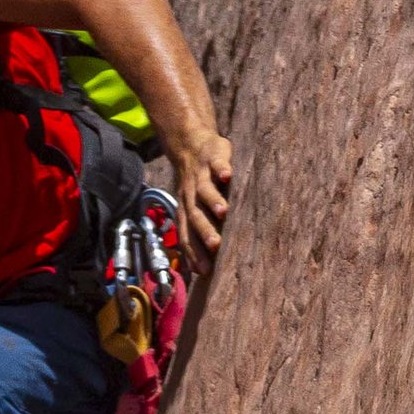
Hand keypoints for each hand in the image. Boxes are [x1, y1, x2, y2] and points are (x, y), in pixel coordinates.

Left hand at [172, 133, 233, 259]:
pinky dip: (220, 169)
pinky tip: (227, 176)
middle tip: (215, 245)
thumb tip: (199, 270)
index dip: (193, 251)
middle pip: (195, 215)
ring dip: (212, 201)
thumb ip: (196, 231)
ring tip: (223, 212)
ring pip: (204, 190)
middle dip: (204, 231)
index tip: (204, 270)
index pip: (187, 233)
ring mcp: (201, 175)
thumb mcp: (192, 207)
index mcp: (186, 209)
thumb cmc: (197, 184)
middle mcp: (191, 195)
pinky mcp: (213, 156)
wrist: (190, 143)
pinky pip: (216, 163)